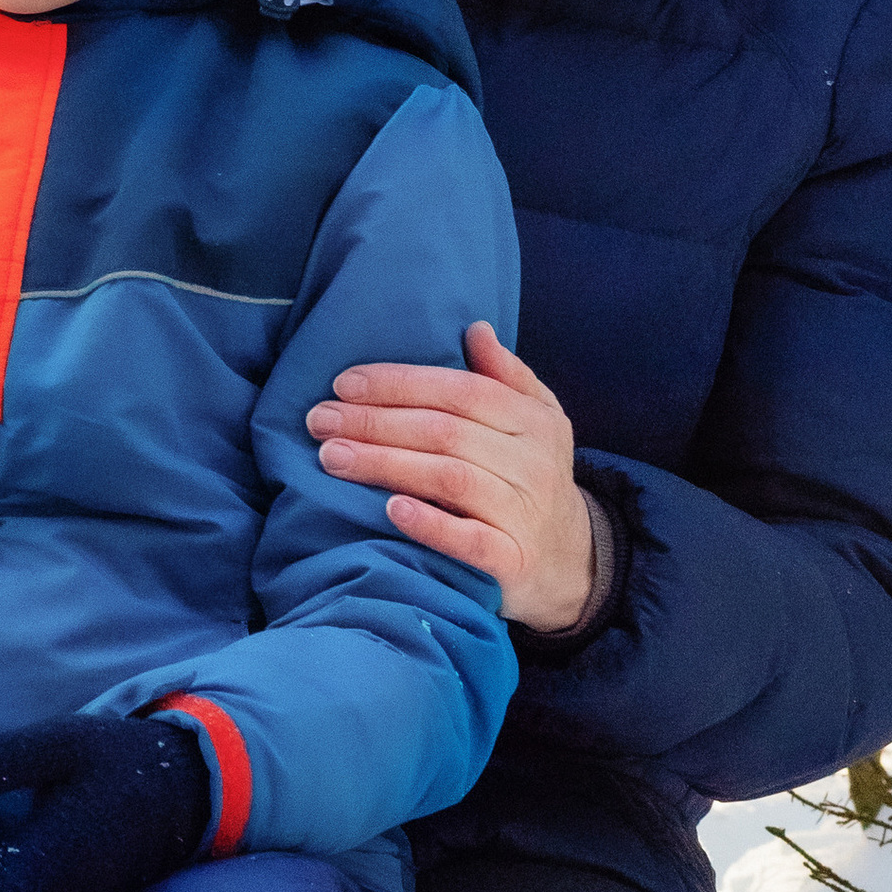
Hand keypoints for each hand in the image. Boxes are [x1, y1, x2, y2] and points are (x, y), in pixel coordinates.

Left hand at [308, 320, 604, 635]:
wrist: (572, 562)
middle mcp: (533, 463)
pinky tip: (390, 509)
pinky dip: (430, 524)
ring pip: (449, 479)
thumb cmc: (534, 478)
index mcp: (534, 420)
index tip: (343, 384)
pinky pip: (470, 540)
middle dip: (375, 422)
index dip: (400, 384)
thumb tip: (475, 329)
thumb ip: (506, 376)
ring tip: (331, 457)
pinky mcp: (513, 560)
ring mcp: (524, 513)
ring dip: (385, 464)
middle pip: (445, 432)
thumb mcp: (538, 421)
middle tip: (319, 420)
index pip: (461, 391)